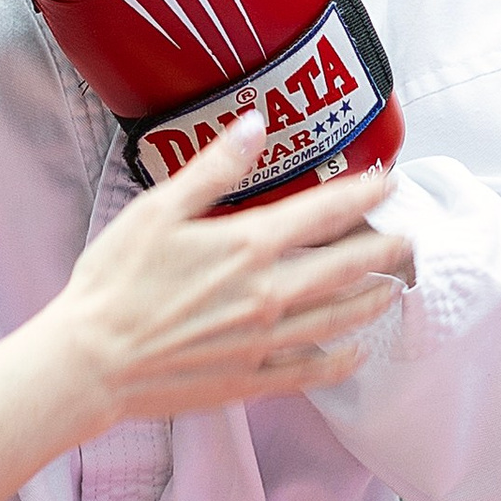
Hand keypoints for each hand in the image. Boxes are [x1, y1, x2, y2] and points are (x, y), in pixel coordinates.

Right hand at [46, 119, 414, 432]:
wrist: (90, 362)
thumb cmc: (115, 282)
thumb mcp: (157, 210)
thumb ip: (214, 168)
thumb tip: (255, 123)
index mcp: (248, 245)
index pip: (326, 212)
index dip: (365, 195)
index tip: (389, 183)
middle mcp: (269, 293)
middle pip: (349, 267)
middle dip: (386, 249)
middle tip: (409, 240)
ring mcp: (265, 341)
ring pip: (340, 318)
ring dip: (374, 299)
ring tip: (394, 287)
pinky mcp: (251, 378)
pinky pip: (311, 371)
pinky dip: (341, 361)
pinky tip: (356, 353)